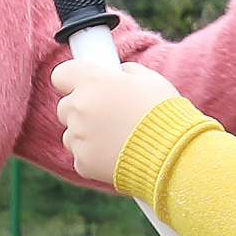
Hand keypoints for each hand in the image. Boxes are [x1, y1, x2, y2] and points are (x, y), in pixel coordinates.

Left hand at [50, 58, 179, 184]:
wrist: (173, 154)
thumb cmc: (165, 113)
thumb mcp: (150, 80)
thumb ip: (127, 72)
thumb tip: (119, 73)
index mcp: (93, 81)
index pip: (61, 74)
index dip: (72, 80)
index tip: (82, 85)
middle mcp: (80, 107)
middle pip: (64, 106)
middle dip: (81, 109)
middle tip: (107, 115)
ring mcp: (79, 137)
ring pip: (71, 134)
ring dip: (86, 134)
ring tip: (116, 138)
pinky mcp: (83, 163)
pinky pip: (81, 157)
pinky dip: (94, 157)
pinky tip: (117, 155)